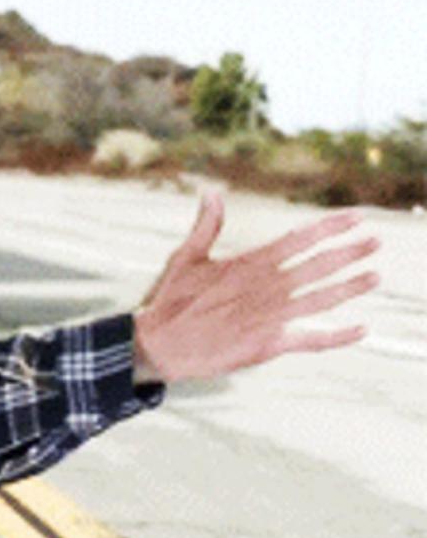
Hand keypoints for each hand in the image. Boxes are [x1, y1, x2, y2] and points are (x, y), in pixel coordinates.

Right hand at [134, 191, 379, 381]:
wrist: (162, 346)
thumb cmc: (170, 300)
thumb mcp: (186, 258)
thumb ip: (206, 225)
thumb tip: (211, 192)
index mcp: (250, 265)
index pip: (300, 239)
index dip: (331, 226)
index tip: (357, 217)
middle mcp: (267, 289)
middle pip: (319, 266)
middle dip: (350, 253)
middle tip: (376, 242)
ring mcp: (272, 318)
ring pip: (322, 299)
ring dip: (351, 287)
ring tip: (376, 276)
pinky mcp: (270, 345)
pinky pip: (313, 340)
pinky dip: (339, 336)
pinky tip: (362, 329)